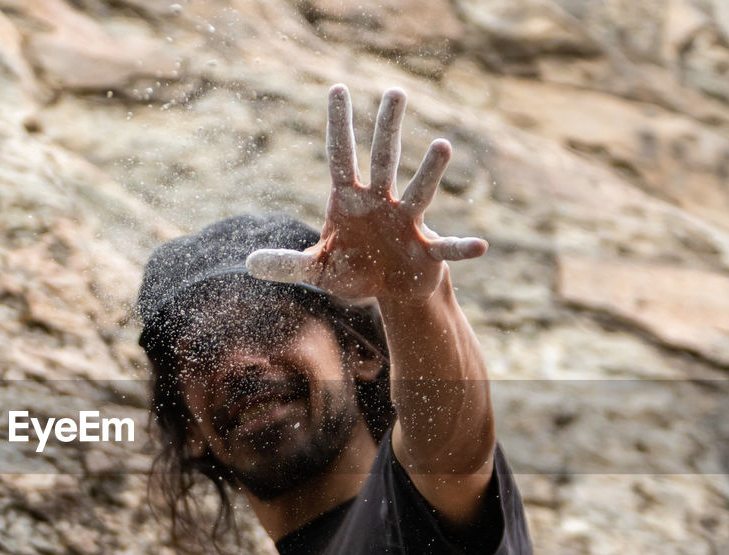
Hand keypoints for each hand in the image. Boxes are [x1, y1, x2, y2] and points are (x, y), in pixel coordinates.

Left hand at [247, 85, 486, 303]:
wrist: (390, 290)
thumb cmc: (354, 270)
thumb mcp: (317, 269)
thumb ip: (287, 265)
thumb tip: (249, 263)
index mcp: (351, 201)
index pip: (340, 157)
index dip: (338, 126)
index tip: (336, 89)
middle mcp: (381, 203)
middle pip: (384, 160)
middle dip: (388, 129)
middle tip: (395, 92)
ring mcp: (407, 223)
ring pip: (418, 192)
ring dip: (430, 171)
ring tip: (443, 145)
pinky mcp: (427, 251)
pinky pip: (446, 248)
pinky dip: (462, 248)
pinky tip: (479, 247)